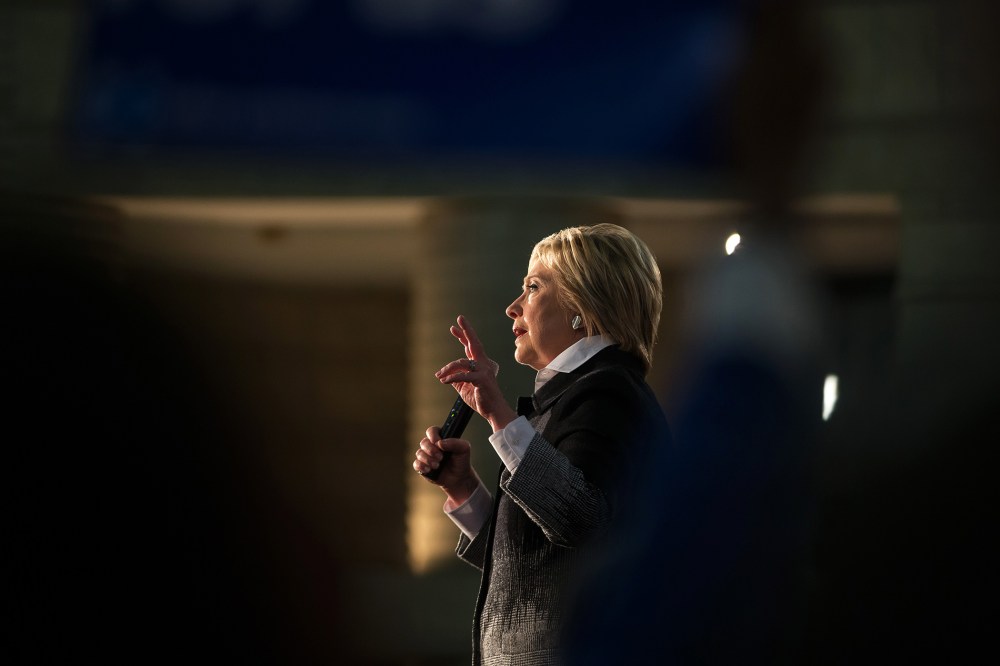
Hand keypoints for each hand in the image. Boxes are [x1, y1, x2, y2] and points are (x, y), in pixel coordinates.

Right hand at [413, 426, 479, 502]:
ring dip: (428, 459)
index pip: (432, 431)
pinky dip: (422, 466)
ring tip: (437, 466)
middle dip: (431, 450)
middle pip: (424, 442)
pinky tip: (429, 470)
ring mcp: (426, 456)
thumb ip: (455, 443)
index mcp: (440, 438)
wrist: (459, 478)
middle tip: (441, 457)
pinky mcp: (422, 467)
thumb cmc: (461, 461)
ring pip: (419, 453)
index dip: (433, 435)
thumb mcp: (464, 449)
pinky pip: (416, 464)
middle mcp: (431, 446)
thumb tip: (440, 443)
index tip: (438, 442)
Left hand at [435, 315, 517, 432]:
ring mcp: (483, 370)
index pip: (471, 347)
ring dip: (447, 369)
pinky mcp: (481, 379)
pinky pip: (463, 375)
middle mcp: (483, 364)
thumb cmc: (481, 399)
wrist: (493, 410)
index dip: (463, 336)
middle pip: (474, 344)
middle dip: (466, 331)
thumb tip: (447, 376)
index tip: (453, 328)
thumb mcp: (464, 388)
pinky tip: (444, 381)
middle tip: (460, 319)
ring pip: (461, 362)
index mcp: (480, 364)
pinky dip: (452, 378)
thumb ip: (458, 379)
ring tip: (439, 375)